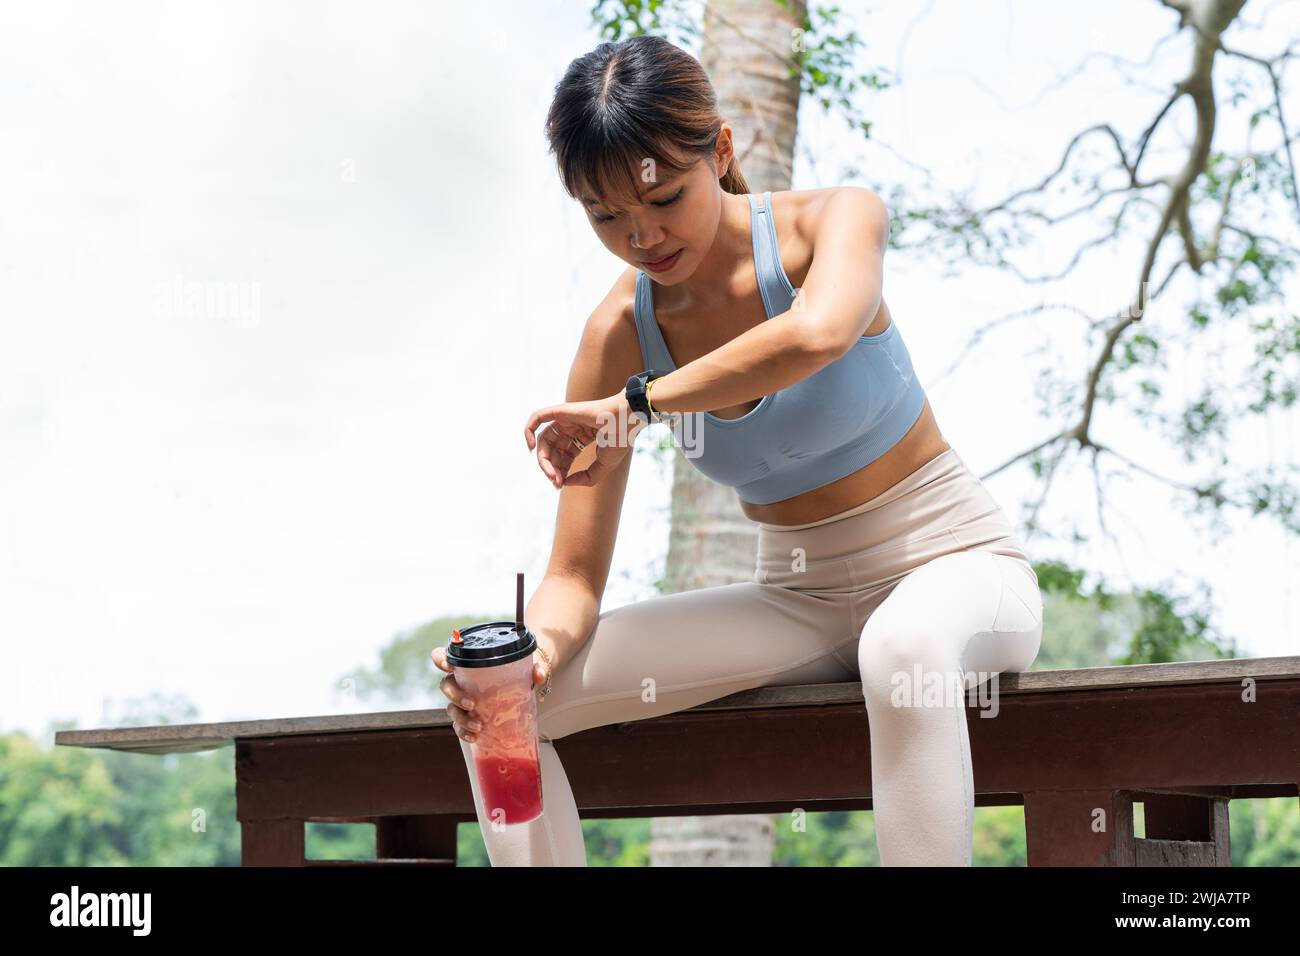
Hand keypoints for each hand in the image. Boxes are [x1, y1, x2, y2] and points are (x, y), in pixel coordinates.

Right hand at [432, 645, 550, 742]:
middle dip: (455, 696)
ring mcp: (462, 700)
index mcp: (468, 664)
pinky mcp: (468, 716)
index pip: (443, 656)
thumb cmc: (516, 670)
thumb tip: (538, 674)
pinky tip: (474, 737)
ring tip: (479, 726)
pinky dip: (464, 732)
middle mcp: (460, 681)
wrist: (522, 685)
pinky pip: (458, 725)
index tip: (448, 666)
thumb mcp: (526, 667)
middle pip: (445, 685)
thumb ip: (534, 668)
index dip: (441, 659)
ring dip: (461, 718)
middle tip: (472, 704)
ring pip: (451, 708)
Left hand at [523, 391, 647, 488]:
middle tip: (555, 481)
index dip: (560, 472)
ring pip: (544, 440)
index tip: (561, 484)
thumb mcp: (603, 466)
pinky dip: (528, 430)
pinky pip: (537, 417)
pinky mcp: (561, 411)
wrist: (626, 422)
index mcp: (582, 438)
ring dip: (543, 459)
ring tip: (550, 473)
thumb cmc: (620, 439)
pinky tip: (530, 447)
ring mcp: (565, 419)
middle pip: (552, 451)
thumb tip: (565, 483)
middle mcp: (572, 428)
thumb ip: (585, 478)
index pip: (563, 457)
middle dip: (550, 468)